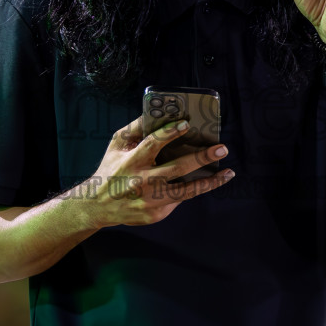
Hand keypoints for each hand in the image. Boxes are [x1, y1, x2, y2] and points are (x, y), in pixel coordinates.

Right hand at [85, 114, 234, 227]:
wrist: (98, 205)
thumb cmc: (110, 169)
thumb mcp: (116, 145)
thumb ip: (135, 128)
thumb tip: (156, 112)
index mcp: (131, 161)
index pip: (152, 143)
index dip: (170, 133)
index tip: (187, 124)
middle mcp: (141, 181)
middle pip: (177, 168)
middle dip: (202, 157)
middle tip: (222, 148)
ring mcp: (150, 200)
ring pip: (186, 191)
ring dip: (210, 181)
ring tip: (228, 173)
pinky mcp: (155, 214)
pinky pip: (178, 200)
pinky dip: (194, 190)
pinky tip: (208, 182)